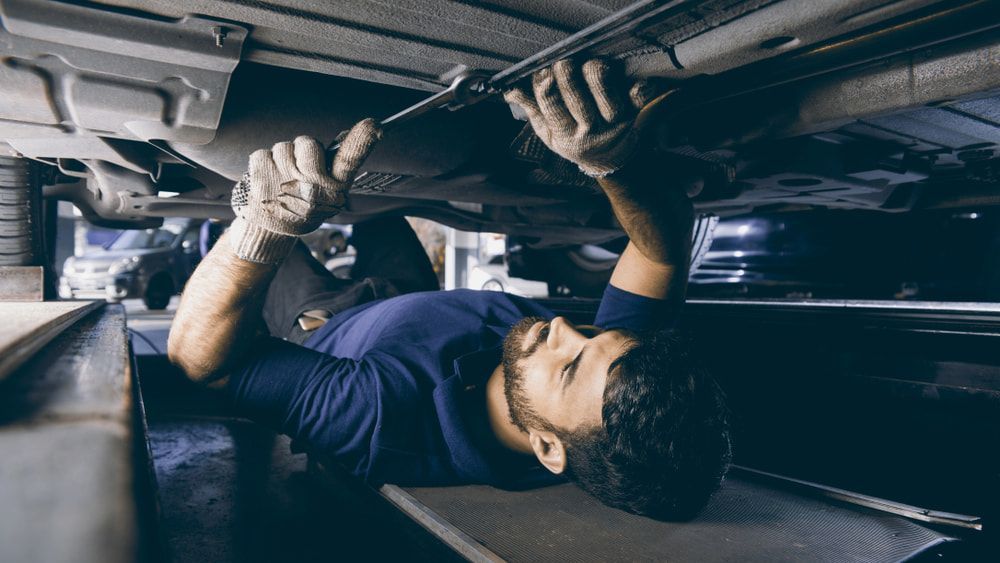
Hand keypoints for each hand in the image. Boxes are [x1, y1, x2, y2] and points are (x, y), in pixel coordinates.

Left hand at [229, 119, 380, 263]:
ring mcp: (285, 181)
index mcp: (333, 189)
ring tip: (280, 181)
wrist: (270, 231)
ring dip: (279, 160)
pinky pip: (262, 154)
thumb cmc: (302, 207)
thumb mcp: (327, 195)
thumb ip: (336, 168)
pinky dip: (261, 164)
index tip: (374, 126)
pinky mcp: (261, 178)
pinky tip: (266, 182)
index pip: (350, 160)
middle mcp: (313, 185)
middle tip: (297, 172)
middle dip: (300, 151)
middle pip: (307, 143)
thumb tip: (350, 134)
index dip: (362, 141)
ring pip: (283, 147)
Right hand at [504, 59, 651, 176]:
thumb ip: (531, 108)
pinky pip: (639, 98)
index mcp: (565, 136)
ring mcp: (614, 124)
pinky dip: (639, 87)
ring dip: (596, 73)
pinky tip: (631, 78)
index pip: (552, 108)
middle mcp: (591, 132)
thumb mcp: (547, 131)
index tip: (542, 71)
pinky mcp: (634, 114)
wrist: (605, 159)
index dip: (546, 87)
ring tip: (588, 64)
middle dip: (567, 76)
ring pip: (606, 94)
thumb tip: (510, 89)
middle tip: (563, 63)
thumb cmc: (571, 137)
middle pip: (578, 99)